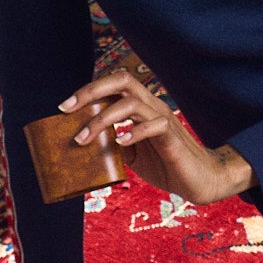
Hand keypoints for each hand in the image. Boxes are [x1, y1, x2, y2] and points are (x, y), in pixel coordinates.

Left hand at [61, 71, 251, 204]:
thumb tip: (85, 145)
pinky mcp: (172, 137)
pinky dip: (133, 133)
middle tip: (67, 109)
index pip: (114, 85)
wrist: (199, 181)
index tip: (64, 109)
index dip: (88, 91)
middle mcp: (152, 106)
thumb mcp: (131, 156)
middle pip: (122, 81)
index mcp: (141, 107)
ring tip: (84, 138)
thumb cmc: (166, 165)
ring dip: (102, 119)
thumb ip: (111, 145)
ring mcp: (163, 119)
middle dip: (91, 91)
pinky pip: (153, 126)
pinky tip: (119, 144)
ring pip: (131, 103)